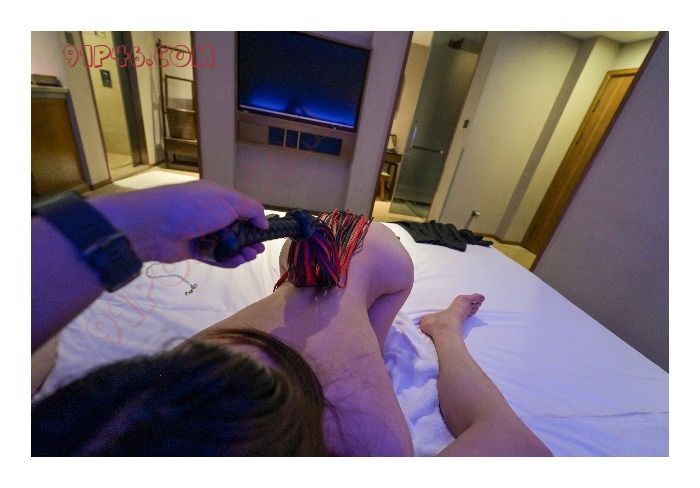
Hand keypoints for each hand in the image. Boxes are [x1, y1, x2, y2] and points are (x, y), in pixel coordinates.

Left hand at [90, 180, 268, 267]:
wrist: (153, 226)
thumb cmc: (193, 208)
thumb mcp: (228, 201)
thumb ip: (251, 209)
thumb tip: (264, 221)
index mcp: (217, 198)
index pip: (242, 209)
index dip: (254, 221)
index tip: (265, 233)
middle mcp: (209, 214)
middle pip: (235, 228)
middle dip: (249, 239)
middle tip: (258, 249)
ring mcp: (200, 233)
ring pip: (226, 244)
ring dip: (240, 251)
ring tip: (249, 256)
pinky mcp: (192, 250)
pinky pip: (213, 256)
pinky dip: (226, 260)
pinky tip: (237, 262)